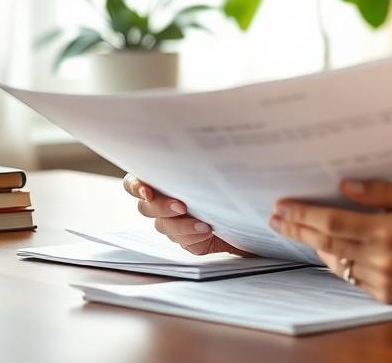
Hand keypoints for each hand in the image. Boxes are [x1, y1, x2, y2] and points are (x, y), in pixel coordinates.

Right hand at [122, 173, 254, 256]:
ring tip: (203, 224)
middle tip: (181, 206)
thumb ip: (220, 160)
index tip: (147, 190)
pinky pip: (183, 241)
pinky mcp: (189, 239)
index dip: (136, 185)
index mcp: (167, 178)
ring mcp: (175, 222)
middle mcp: (165, 201)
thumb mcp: (229, 165)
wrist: (255, 208)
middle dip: (161, 206)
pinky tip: (207, 231)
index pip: (136, 181)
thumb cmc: (237, 181)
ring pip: (164, 226)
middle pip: (146, 207)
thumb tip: (219, 151)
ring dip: (181, 225)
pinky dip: (193, 236)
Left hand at [269, 179, 391, 303]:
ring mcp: (383, 281)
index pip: (332, 223)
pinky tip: (334, 249)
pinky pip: (352, 278)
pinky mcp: (387, 295)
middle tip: (278, 218)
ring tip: (301, 229)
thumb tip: (346, 187)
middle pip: (326, 243)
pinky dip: (340, 262)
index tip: (283, 206)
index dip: (303, 214)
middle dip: (298, 228)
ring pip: (336, 263)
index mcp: (388, 232)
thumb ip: (382, 192)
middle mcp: (381, 259)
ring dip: (316, 245)